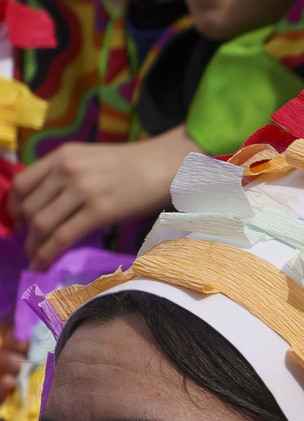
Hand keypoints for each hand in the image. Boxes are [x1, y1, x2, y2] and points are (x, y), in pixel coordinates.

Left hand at [12, 129, 189, 263]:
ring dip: (34, 246)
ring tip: (37, 258)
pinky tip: (43, 265)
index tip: (19, 222)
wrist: (171, 163)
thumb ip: (69, 174)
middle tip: (32, 244)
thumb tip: (50, 203)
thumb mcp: (93, 159)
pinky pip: (62, 237)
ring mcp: (83, 190)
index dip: (14, 207)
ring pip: (42, 224)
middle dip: (26, 231)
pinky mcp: (100, 210)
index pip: (22, 183)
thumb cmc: (138, 164)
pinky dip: (47, 254)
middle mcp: (67, 170)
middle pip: (29, 207)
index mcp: (63, 155)